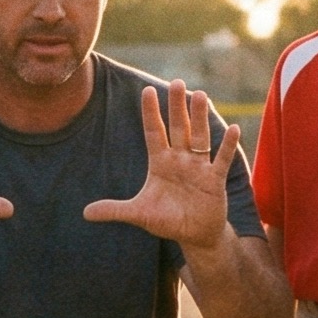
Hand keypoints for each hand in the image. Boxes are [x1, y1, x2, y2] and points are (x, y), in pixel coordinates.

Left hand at [81, 82, 242, 249]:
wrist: (194, 235)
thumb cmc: (167, 220)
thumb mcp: (139, 214)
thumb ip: (115, 210)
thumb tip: (85, 213)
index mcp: (160, 163)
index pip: (154, 132)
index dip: (150, 113)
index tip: (147, 90)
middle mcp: (180, 159)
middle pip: (178, 128)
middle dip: (177, 107)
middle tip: (177, 82)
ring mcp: (198, 167)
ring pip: (199, 137)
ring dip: (200, 118)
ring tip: (200, 95)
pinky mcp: (215, 180)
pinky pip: (221, 159)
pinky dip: (227, 146)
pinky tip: (232, 128)